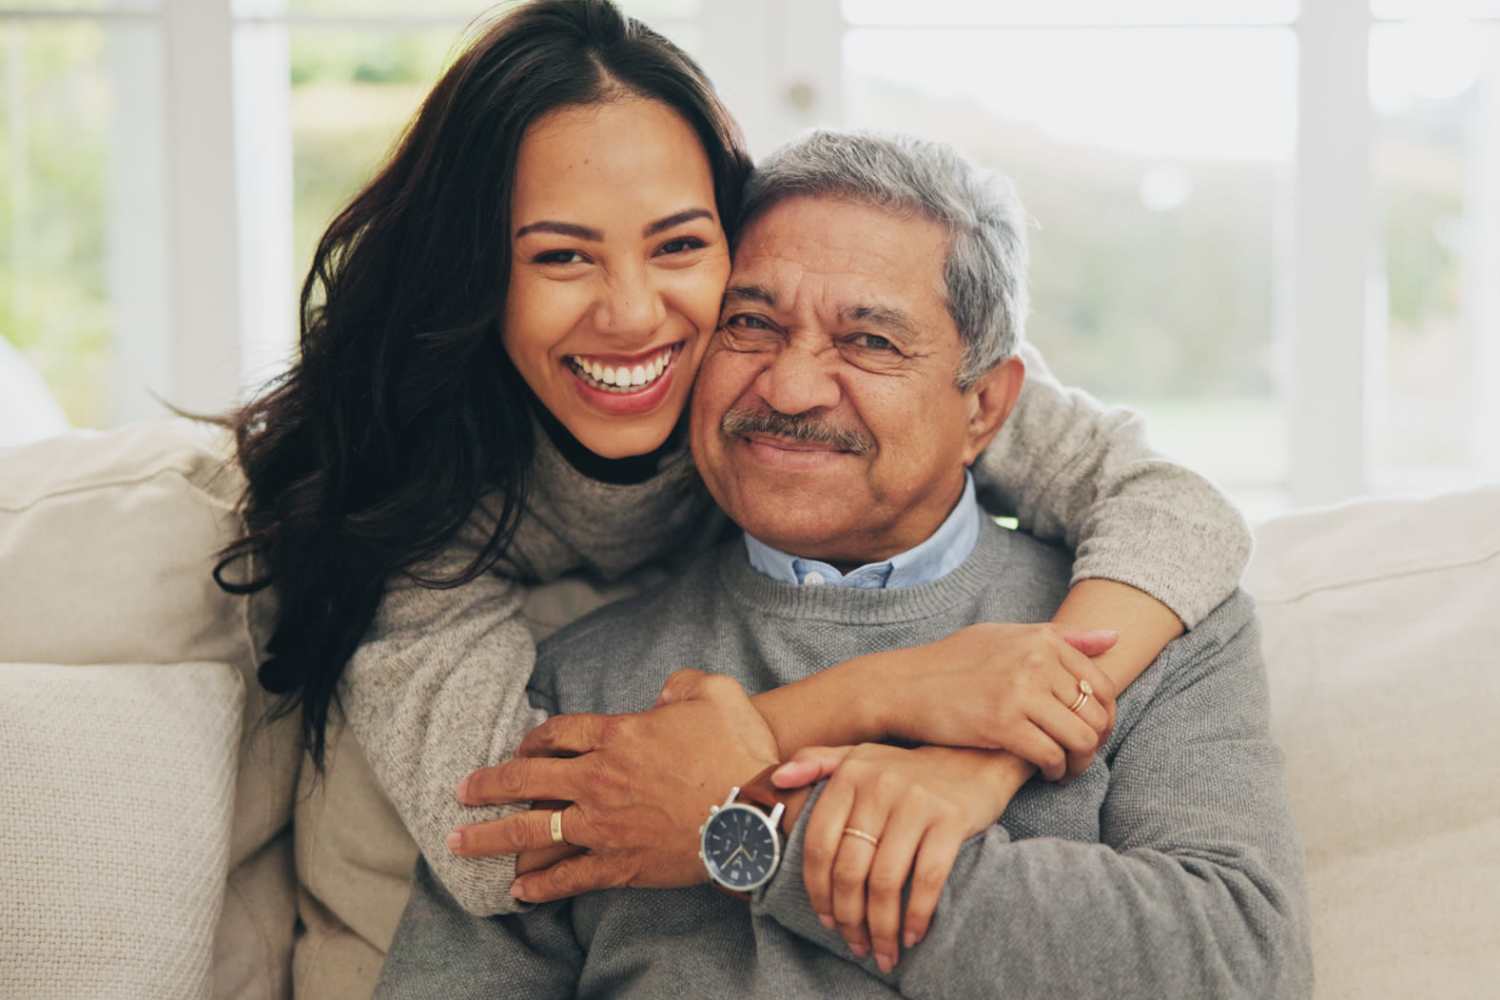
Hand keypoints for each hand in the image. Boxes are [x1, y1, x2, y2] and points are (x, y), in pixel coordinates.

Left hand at [449, 669, 779, 901]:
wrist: (756, 811)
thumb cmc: (739, 749)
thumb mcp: (715, 692)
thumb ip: (682, 685)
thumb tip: (665, 693)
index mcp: (619, 735)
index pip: (559, 732)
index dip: (534, 738)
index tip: (520, 747)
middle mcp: (600, 779)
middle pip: (528, 779)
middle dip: (488, 785)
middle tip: (461, 791)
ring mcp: (606, 825)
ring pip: (533, 831)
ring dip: (492, 836)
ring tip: (459, 842)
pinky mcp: (621, 864)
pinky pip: (570, 877)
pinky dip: (542, 886)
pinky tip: (518, 893)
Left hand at [773, 743, 1028, 973]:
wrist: (974, 758)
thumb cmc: (908, 769)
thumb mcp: (861, 756)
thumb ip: (817, 762)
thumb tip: (777, 780)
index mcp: (850, 775)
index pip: (819, 844)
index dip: (818, 890)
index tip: (825, 920)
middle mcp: (878, 786)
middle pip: (850, 869)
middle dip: (848, 917)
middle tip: (854, 944)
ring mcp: (915, 803)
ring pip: (886, 881)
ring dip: (881, 927)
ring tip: (882, 951)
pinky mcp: (950, 819)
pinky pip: (928, 878)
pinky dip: (917, 914)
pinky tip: (912, 934)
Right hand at [875, 623, 1118, 779]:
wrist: (904, 685)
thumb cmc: (954, 662)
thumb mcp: (1006, 636)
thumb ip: (1061, 637)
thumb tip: (1114, 638)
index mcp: (1041, 639)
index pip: (1101, 684)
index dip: (1104, 716)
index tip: (1090, 731)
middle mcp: (1036, 661)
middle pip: (1095, 714)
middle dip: (1095, 743)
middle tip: (1080, 756)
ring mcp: (1020, 692)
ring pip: (1080, 738)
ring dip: (1080, 762)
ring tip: (1065, 768)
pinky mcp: (1003, 724)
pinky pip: (1051, 755)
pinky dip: (1055, 771)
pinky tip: (1045, 773)